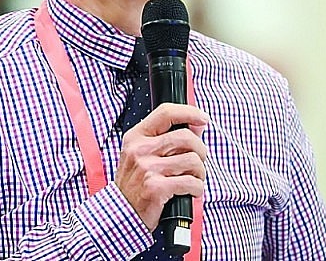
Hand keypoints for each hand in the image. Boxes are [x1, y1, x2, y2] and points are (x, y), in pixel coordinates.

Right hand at [115, 103, 208, 230]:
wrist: (122, 212)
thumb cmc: (136, 183)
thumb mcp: (144, 154)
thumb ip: (169, 137)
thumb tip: (198, 124)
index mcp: (137, 137)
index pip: (166, 113)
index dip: (189, 112)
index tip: (203, 118)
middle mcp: (140, 150)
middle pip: (186, 137)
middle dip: (200, 150)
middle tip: (197, 162)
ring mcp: (147, 168)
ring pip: (192, 160)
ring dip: (200, 172)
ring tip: (192, 178)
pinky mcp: (156, 187)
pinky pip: (191, 182)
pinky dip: (197, 188)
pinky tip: (190, 191)